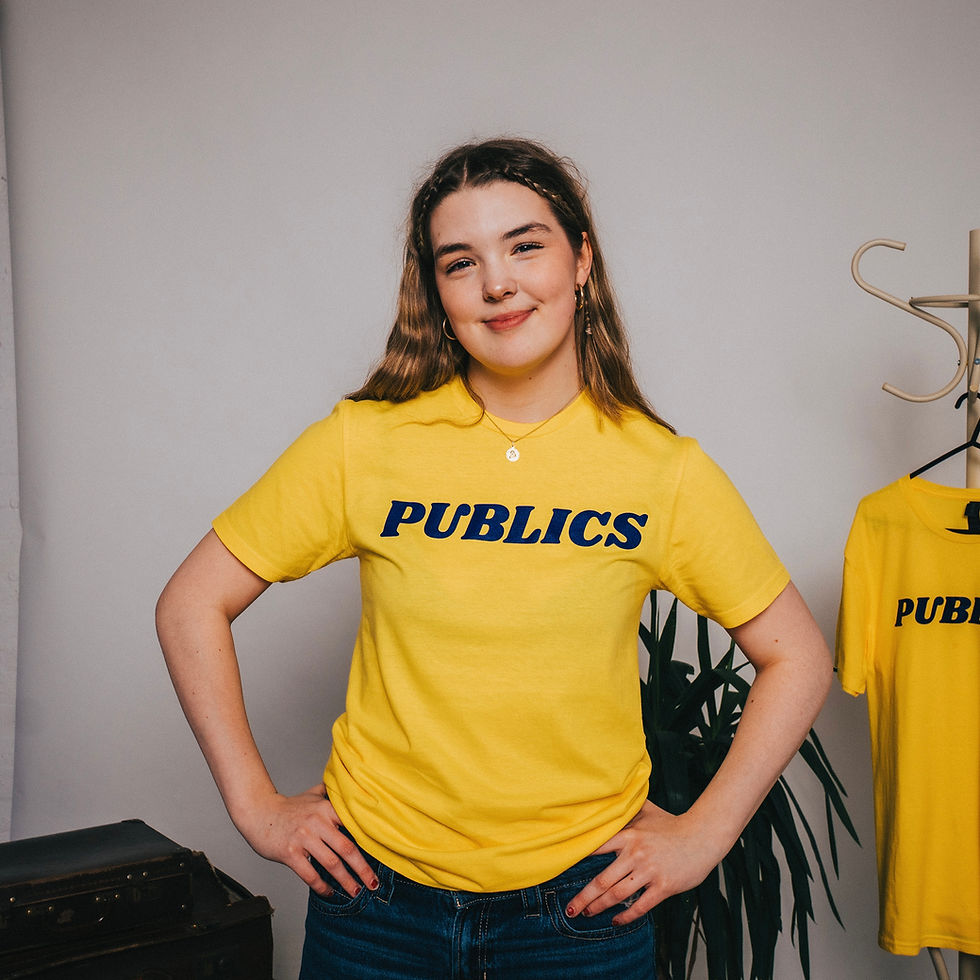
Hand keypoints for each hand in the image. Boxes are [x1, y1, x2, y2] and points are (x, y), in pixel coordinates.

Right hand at [233, 784, 377, 896]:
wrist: (258, 812)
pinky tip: (329, 892)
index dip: (369, 842)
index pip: (354, 826)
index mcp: (326, 808)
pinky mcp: (290, 853)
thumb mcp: (312, 794)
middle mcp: (317, 822)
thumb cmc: (288, 807)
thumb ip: (331, 792)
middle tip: (373, 883)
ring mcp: (304, 838)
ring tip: (355, 891)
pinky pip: (310, 874)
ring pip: (331, 863)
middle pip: (347, 848)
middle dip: (362, 869)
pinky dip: (322, 886)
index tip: (381, 856)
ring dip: (345, 881)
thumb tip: (350, 786)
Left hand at [565, 801, 721, 924]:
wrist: (703, 836)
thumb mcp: (648, 811)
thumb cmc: (673, 824)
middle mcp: (635, 854)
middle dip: (584, 897)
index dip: (577, 860)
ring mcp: (649, 871)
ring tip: (587, 914)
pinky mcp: (663, 887)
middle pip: (602, 880)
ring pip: (617, 895)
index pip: (596, 848)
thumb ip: (629, 808)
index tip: (562, 871)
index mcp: (629, 835)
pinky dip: (626, 916)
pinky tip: (616, 921)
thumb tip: (613, 794)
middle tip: (571, 908)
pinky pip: (640, 906)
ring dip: (599, 907)